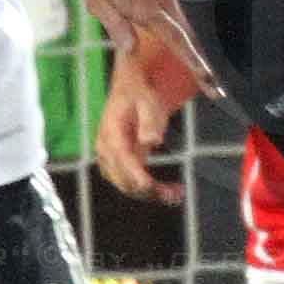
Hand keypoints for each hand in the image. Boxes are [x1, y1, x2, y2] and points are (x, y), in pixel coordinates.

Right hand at [93, 53, 188, 204]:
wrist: (128, 89)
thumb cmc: (138, 95)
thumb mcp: (148, 101)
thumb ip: (149, 121)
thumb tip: (151, 140)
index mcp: (111, 132)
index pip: (121, 157)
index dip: (134, 174)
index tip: (150, 186)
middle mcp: (106, 150)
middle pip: (122, 178)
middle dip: (148, 191)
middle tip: (175, 194)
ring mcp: (111, 159)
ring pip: (127, 186)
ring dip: (150, 194)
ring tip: (176, 195)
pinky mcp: (120, 165)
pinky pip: (131, 183)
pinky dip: (149, 191)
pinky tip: (169, 191)